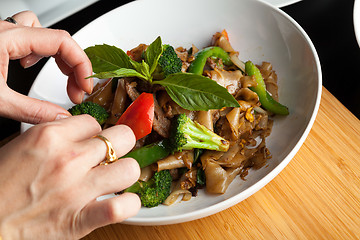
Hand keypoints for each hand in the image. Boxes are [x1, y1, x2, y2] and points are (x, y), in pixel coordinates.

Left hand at [0, 11, 92, 123]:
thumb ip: (32, 111)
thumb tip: (60, 118)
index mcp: (8, 37)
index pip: (62, 42)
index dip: (81, 64)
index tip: (85, 86)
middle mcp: (8, 31)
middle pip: (58, 38)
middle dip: (74, 66)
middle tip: (76, 90)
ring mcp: (3, 34)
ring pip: (44, 32)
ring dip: (59, 55)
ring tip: (61, 75)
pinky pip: (29, 35)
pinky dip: (40, 51)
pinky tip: (33, 64)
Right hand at [0, 115, 140, 238]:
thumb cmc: (0, 186)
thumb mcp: (22, 146)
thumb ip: (53, 134)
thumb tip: (77, 129)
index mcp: (50, 137)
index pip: (94, 122)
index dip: (95, 133)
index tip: (92, 142)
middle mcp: (68, 159)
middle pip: (122, 137)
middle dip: (121, 144)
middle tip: (114, 153)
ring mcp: (77, 189)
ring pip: (129, 169)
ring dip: (126, 173)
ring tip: (115, 177)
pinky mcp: (81, 218)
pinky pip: (122, 207)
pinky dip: (128, 204)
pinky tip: (121, 201)